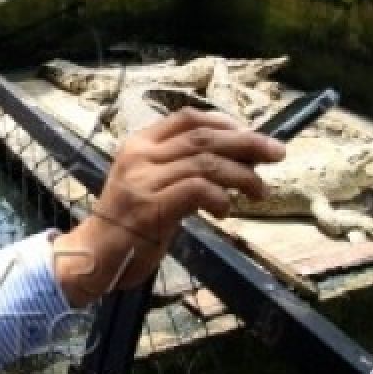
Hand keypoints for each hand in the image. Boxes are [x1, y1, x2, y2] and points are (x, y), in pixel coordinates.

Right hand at [53, 109, 284, 307]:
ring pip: (206, 162)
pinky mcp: (150, 206)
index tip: (249, 134)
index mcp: (139, 144)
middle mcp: (140, 155)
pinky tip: (227, 211)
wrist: (95, 255)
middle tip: (277, 152)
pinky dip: (220, 198)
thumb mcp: (151, 185)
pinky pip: (197, 190)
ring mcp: (144, 180)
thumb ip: (182, 169)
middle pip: (204, 137)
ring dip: (241, 175)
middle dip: (247, 142)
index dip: (224, 122)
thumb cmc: (128, 223)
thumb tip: (234, 160)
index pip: (187, 118)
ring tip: (258, 190)